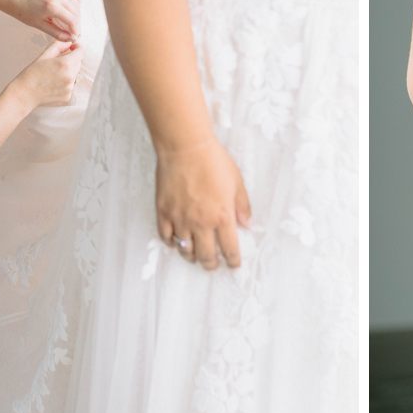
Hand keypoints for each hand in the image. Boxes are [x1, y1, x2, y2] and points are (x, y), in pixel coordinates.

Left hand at [0, 0, 80, 41]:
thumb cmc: (24, 12)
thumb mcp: (40, 26)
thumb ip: (57, 33)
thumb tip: (69, 38)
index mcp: (51, 6)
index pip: (72, 19)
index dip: (76, 29)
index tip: (76, 36)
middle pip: (76, 11)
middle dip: (77, 23)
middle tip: (74, 31)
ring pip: (76, 2)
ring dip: (77, 13)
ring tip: (72, 22)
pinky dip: (77, 0)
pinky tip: (73, 8)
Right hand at [13, 39, 82, 110]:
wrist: (25, 94)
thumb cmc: (32, 74)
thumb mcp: (44, 55)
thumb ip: (59, 46)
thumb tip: (69, 44)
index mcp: (65, 64)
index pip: (81, 52)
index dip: (77, 48)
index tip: (72, 48)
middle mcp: (70, 76)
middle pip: (78, 63)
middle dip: (71, 60)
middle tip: (56, 63)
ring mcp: (69, 88)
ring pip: (74, 75)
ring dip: (68, 72)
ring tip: (53, 76)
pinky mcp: (67, 96)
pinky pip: (70, 85)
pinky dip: (65, 83)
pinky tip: (53, 84)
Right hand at [155, 136, 251, 272]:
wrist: (185, 147)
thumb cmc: (213, 160)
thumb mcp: (236, 181)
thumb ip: (243, 206)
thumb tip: (248, 224)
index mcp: (222, 216)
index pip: (229, 249)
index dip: (233, 261)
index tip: (234, 265)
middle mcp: (201, 223)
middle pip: (206, 256)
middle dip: (211, 265)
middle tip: (213, 265)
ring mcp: (180, 219)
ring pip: (185, 250)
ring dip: (191, 256)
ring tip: (195, 255)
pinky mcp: (164, 212)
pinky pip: (166, 237)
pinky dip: (171, 243)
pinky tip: (176, 241)